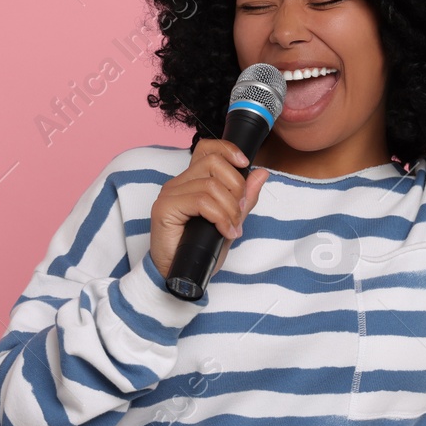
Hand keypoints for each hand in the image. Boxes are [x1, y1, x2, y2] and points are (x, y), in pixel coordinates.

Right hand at [148, 139, 268, 281]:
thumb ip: (244, 198)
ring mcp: (170, 194)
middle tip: (240, 211)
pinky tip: (224, 231)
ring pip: (210, 184)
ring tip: (232, 227)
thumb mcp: (231, 221)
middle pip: (213, 162)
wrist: (181, 276)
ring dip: (230, 208)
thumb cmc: (201, 251)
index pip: (207, 148)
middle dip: (236, 186)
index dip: (228, 150)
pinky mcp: (164, 208)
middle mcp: (179, 183)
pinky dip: (220, 217)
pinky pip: (201, 202)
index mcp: (192, 181)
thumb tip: (261, 173)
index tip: (245, 164)